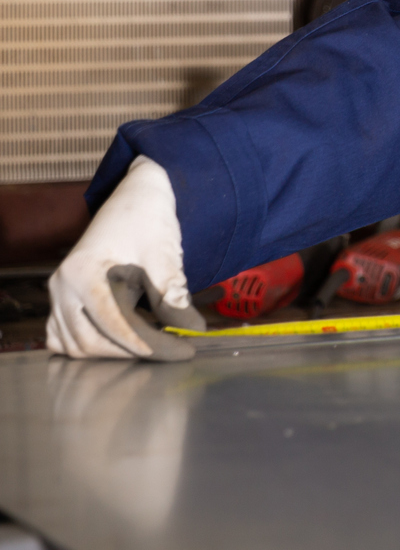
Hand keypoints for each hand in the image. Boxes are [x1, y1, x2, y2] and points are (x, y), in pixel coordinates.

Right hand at [45, 158, 202, 360]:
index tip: (179, 350)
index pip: (112, 323)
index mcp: (82, 273)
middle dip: (131, 351)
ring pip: (75, 345)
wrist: (135, 196)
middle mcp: (61, 286)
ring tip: (152, 345)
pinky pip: (64, 337)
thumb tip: (191, 329)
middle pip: (90, 341)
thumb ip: (172, 292)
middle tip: (170, 350)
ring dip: (111, 352)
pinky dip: (90, 346)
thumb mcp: (163, 253)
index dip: (146, 343)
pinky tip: (123, 342)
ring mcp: (57, 294)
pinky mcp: (62, 300)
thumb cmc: (148, 219)